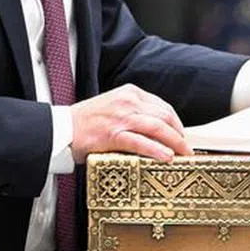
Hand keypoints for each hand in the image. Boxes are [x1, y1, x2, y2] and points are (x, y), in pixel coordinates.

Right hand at [69, 84, 192, 163]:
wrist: (62, 128)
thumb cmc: (88, 121)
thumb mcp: (115, 105)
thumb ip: (135, 112)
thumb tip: (158, 128)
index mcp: (130, 93)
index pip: (163, 107)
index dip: (177, 124)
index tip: (182, 136)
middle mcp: (128, 102)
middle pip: (165, 117)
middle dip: (180, 135)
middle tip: (187, 149)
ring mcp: (121, 118)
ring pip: (157, 128)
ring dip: (175, 143)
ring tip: (183, 155)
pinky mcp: (113, 135)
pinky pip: (141, 142)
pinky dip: (156, 150)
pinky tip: (166, 157)